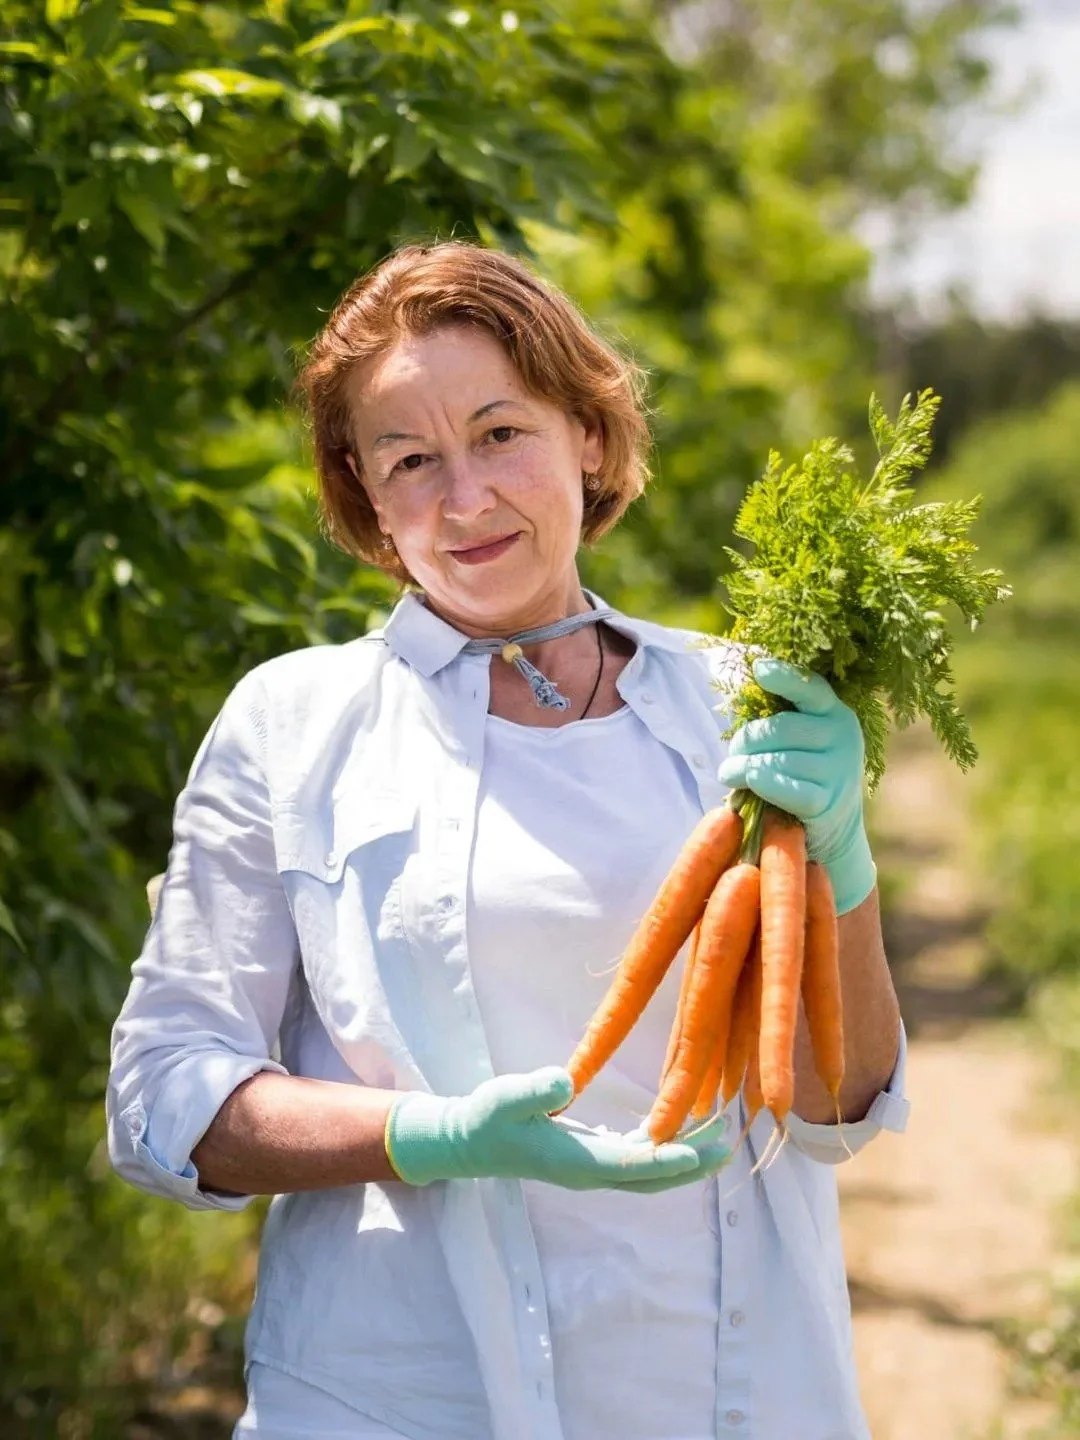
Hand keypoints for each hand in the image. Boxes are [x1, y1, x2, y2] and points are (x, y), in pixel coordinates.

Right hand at [386, 1067, 731, 1190]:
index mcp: (576, 1162)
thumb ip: (533, 1091)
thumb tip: (566, 1084)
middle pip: (652, 1178)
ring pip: (648, 1173)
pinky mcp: (590, 1158)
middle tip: (730, 1146)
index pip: (632, 1166)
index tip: (704, 1153)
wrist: (468, 1142)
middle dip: (692, 1165)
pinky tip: (679, 1131)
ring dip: (683, 1160)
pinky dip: (663, 1151)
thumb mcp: (504, 1097)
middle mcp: (590, 1172)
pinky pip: (636, 1162)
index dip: (669, 1160)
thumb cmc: (486, 1118)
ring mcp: (591, 1169)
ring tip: (719, 1137)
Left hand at [717, 656, 876, 914]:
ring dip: (743, 766)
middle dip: (746, 739)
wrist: (831, 831)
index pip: (811, 688)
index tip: (760, 668)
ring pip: (778, 759)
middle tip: (732, 754)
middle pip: (780, 727)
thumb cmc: (801, 774)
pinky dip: (762, 783)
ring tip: (729, 773)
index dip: (785, 677)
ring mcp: (840, 771)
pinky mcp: (828, 803)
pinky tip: (748, 781)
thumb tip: (740, 696)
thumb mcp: (797, 741)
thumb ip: (777, 718)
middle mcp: (844, 737)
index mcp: (835, 712)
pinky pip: (786, 788)